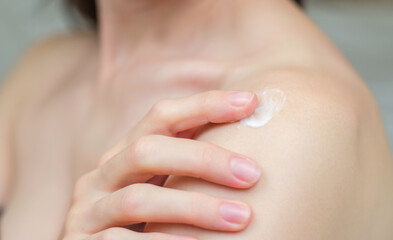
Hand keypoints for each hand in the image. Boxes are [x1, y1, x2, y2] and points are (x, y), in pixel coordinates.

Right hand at [62, 90, 260, 239]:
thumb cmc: (146, 219)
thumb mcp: (161, 186)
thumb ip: (184, 166)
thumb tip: (243, 148)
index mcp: (123, 153)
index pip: (160, 115)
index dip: (204, 105)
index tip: (250, 102)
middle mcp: (102, 175)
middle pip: (147, 150)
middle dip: (203, 158)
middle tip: (252, 174)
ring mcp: (87, 211)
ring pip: (138, 199)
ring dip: (195, 207)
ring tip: (242, 217)